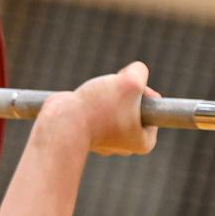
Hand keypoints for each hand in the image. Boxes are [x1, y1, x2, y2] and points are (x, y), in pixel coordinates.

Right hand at [43, 61, 159, 155]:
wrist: (61, 123)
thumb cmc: (98, 108)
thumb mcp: (131, 82)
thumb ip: (140, 72)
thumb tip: (132, 74)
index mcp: (144, 141)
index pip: (153, 104)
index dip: (141, 90)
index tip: (126, 92)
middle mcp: (126, 143)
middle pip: (134, 103)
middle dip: (123, 91)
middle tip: (109, 95)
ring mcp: (106, 137)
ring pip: (116, 101)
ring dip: (107, 92)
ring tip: (95, 99)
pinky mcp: (89, 129)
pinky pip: (99, 105)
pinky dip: (93, 98)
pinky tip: (85, 103)